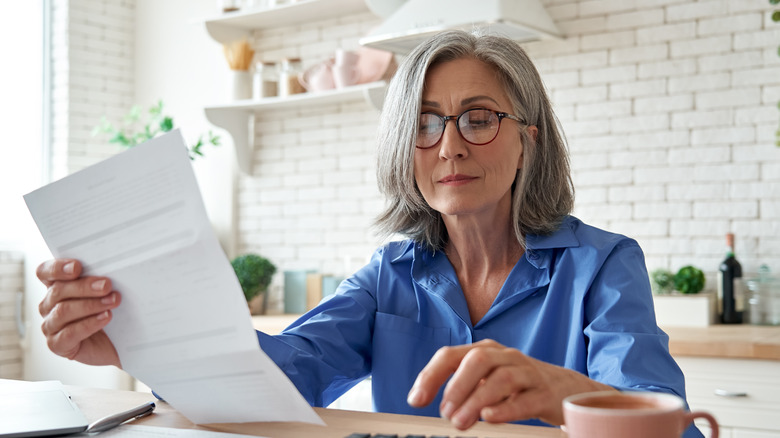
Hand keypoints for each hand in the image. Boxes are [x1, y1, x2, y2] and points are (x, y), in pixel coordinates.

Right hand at [37, 259, 121, 367]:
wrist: (114, 343)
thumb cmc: (107, 313)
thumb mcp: (103, 293)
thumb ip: (99, 280)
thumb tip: (110, 271)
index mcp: (56, 287)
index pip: (45, 272)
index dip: (57, 268)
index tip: (77, 267)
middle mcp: (48, 305)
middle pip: (58, 291)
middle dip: (85, 287)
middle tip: (107, 285)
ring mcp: (50, 326)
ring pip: (63, 311)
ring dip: (90, 305)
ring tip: (112, 302)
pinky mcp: (57, 345)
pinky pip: (69, 333)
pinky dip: (89, 324)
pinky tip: (105, 317)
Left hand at [406, 339, 613, 428]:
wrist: (564, 388)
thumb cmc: (517, 384)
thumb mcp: (485, 379)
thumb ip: (459, 386)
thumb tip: (427, 400)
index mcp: (485, 351)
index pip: (451, 355)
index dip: (430, 376)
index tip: (415, 400)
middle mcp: (505, 356)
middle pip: (478, 360)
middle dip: (457, 385)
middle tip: (444, 413)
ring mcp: (527, 373)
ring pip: (502, 378)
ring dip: (477, 400)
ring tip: (461, 422)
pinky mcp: (545, 393)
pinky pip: (526, 398)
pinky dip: (506, 408)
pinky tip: (490, 417)